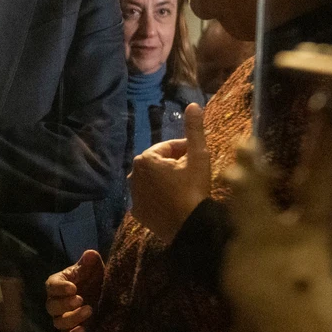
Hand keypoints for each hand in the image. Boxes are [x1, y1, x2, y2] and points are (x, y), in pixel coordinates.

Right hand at [45, 249, 104, 331]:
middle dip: (65, 304)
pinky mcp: (71, 331)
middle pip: (51, 307)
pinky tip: (83, 330)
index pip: (51, 286)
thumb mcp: (94, 268)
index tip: (73, 287)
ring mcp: (62, 318)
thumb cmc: (94, 278)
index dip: (60, 288)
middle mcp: (55, 302)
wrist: (104, 294)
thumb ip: (90, 262)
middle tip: (80, 299)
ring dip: (72, 319)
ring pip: (58, 323)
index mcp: (58, 284)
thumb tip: (90, 254)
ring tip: (89, 310)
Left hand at [130, 104, 210, 241]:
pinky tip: (174, 200)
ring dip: (166, 179)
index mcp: (145, 159)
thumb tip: (193, 105)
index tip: (198, 156)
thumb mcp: (198, 156)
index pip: (168, 147)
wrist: (188, 226)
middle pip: (159, 163)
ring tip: (185, 186)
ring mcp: (133, 195)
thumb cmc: (194, 189)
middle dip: (175, 164)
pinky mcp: (137, 212)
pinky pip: (149, 197)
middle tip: (193, 171)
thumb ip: (194, 130)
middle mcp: (132, 175)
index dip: (185, 150)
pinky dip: (159, 196)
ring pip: (153, 180)